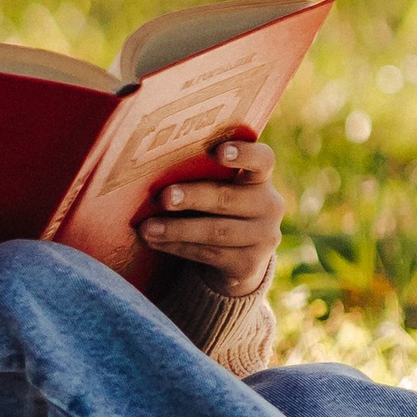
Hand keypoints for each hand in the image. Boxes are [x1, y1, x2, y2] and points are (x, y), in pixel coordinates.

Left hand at [139, 130, 282, 300]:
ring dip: (177, 229)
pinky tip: (156, 242)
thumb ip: (202, 177)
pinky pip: (209, 254)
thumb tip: (154, 170)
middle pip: (229, 198)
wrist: (237, 260)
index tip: (217, 151)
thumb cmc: (218, 211)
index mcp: (261, 178)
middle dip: (193, 197)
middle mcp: (269, 206)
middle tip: (164, 197)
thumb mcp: (219, 190)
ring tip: (147, 228)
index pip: (262, 160)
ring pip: (216, 231)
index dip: (243, 154)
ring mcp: (263, 238)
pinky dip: (178, 247)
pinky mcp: (249, 264)